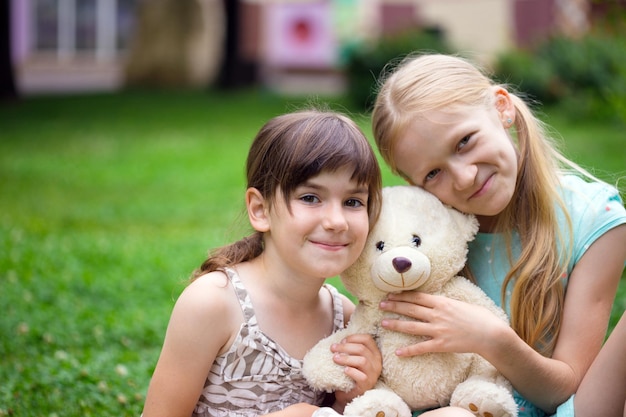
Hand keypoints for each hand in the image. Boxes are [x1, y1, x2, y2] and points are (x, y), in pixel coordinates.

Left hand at [330, 333, 381, 407]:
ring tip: (335, 359)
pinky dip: (352, 371)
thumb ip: (351, 349)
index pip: (367, 339)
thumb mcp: (354, 358)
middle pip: (362, 349)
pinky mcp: (367, 385)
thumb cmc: (352, 373)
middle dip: (345, 347)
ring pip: (362, 361)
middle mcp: (377, 363)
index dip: (353, 337)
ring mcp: (373, 374)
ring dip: (346, 358)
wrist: (349, 393)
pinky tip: (344, 370)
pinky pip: (361, 376)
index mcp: (374, 353)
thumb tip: (338, 342)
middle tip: (333, 348)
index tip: (342, 341)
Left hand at [379, 291, 505, 356]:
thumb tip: (437, 300)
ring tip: (383, 323)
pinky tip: (398, 352)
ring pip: (412, 326)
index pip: (417, 297)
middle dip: (394, 306)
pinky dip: (409, 351)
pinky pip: (421, 348)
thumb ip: (447, 302)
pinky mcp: (442, 344)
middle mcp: (438, 314)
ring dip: (396, 324)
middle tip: (381, 305)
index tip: (391, 294)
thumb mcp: (462, 304)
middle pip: (411, 309)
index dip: (402, 295)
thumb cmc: (480, 318)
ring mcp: (439, 330)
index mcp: (442, 302)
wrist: (491, 334)